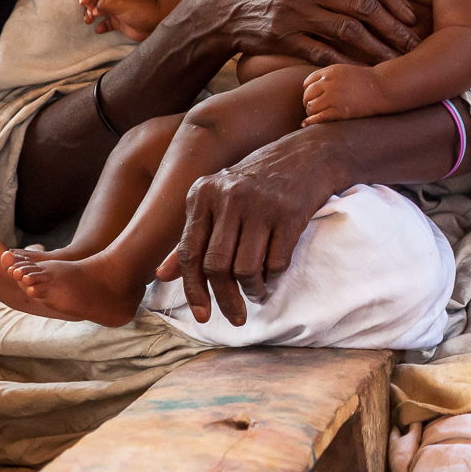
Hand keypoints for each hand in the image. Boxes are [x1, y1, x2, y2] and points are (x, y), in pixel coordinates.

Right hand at [80, 0, 163, 40]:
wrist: (157, 23)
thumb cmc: (140, 10)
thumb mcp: (120, 2)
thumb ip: (104, 3)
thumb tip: (94, 9)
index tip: (83, 2)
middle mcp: (116, 0)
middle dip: (88, 5)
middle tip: (89, 14)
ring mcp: (118, 12)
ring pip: (99, 11)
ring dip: (91, 15)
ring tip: (88, 21)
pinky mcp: (121, 23)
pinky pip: (107, 24)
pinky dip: (100, 26)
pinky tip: (99, 29)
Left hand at [156, 126, 344, 324]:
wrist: (308, 155)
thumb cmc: (258, 182)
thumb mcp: (218, 200)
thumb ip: (192, 236)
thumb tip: (162, 275)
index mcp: (203, 194)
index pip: (189, 253)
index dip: (193, 290)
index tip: (202, 315)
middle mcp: (228, 196)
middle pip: (216, 265)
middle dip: (226, 298)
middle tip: (236, 316)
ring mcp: (260, 203)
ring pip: (246, 268)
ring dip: (252, 290)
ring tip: (257, 293)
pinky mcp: (290, 212)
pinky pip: (276, 261)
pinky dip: (274, 277)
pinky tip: (273, 277)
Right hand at [200, 0, 419, 67]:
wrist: (221, 6)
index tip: (411, 15)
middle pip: (360, 5)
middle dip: (393, 26)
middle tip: (415, 42)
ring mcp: (291, 11)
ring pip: (347, 31)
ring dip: (377, 48)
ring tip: (400, 61)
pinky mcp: (282, 37)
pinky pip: (321, 52)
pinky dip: (346, 62)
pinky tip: (366, 72)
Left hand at [302, 64, 390, 124]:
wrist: (383, 88)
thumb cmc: (366, 81)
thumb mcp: (345, 72)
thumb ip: (330, 77)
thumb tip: (311, 88)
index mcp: (330, 72)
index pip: (308, 83)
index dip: (307, 91)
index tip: (312, 97)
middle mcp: (329, 83)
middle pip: (307, 95)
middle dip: (308, 102)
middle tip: (312, 108)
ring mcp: (333, 97)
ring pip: (311, 107)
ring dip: (311, 112)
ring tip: (316, 115)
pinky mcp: (339, 111)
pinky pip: (318, 117)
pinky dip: (310, 122)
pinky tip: (307, 124)